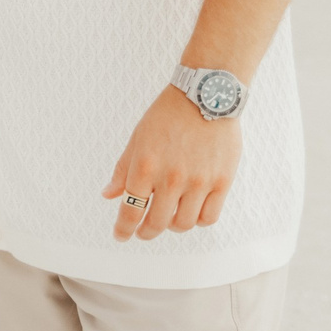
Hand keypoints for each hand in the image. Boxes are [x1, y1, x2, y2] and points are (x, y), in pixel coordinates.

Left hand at [102, 84, 239, 239]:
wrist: (205, 95)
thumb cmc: (168, 115)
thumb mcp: (138, 138)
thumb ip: (123, 170)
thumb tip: (108, 195)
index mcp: (145, 167)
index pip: (131, 211)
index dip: (123, 229)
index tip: (121, 235)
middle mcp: (171, 178)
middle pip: (156, 223)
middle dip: (146, 232)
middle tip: (143, 231)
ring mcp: (198, 182)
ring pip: (183, 224)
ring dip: (172, 226)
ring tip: (168, 218)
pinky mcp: (221, 182)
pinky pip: (208, 217)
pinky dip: (197, 220)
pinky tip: (191, 211)